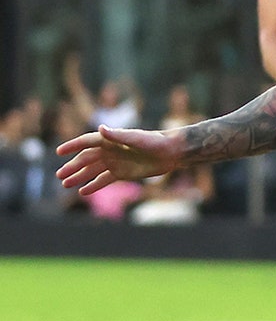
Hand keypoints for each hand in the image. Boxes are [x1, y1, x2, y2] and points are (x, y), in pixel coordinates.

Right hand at [56, 125, 180, 195]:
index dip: (72, 146)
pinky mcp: (122, 173)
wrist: (171, 152)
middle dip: (72, 167)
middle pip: (86, 159)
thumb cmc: (154, 141)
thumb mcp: (136, 138)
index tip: (59, 152)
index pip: (87, 142)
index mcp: (111, 139)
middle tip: (59, 176)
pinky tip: (83, 192)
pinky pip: (104, 180)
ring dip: (79, 177)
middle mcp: (110, 150)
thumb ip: (117, 135)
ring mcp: (115, 162)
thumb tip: (100, 128)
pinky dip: (94, 185)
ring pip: (92, 170)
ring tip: (65, 185)